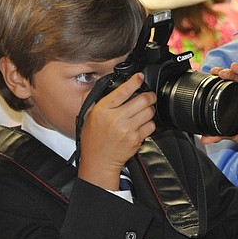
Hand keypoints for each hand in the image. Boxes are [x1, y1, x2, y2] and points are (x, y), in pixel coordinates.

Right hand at [77, 73, 155, 190]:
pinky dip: (149, 124)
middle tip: (149, 96)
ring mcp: (127, 129)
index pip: (123, 90)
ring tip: (145, 110)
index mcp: (103, 109)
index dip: (135, 81)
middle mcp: (116, 118)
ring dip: (150, 109)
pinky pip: (150, 126)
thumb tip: (100, 85)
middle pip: (143, 100)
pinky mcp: (136, 139)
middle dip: (149, 96)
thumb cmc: (93, 140)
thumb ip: (92, 99)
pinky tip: (142, 125)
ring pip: (149, 112)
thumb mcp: (87, 116)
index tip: (139, 77)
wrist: (99, 161)